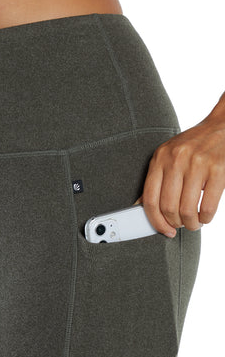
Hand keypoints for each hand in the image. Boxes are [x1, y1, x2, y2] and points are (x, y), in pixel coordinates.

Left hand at [132, 112, 224, 236]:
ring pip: (187, 210)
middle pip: (168, 207)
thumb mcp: (169, 156)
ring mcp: (197, 164)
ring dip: (191, 224)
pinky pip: (207, 206)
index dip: (155, 221)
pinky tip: (205, 216)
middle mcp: (176, 160)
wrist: (223, 126)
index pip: (150, 199)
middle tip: (182, 225)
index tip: (164, 230)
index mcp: (160, 158)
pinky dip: (206, 218)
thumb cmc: (195, 145)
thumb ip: (156, 179)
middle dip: (175, 223)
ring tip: (194, 223)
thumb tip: (140, 206)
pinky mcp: (218, 169)